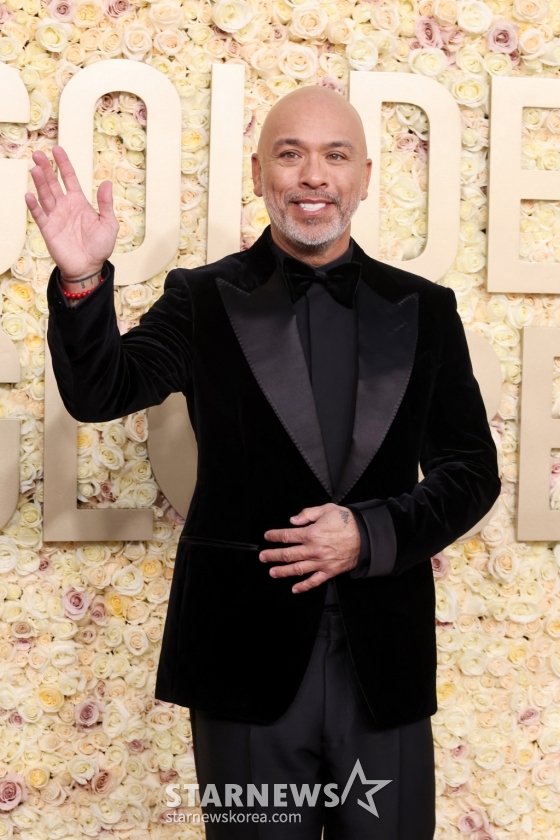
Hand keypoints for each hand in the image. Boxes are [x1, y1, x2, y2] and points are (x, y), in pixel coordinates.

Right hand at [24, 145, 118, 280]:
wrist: (89, 267)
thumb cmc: (100, 247)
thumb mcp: (109, 224)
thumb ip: (106, 204)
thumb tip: (107, 183)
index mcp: (79, 202)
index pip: (69, 178)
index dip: (63, 164)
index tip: (57, 150)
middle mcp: (65, 206)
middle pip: (53, 183)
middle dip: (46, 168)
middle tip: (38, 154)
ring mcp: (55, 217)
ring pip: (45, 195)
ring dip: (40, 182)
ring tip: (35, 169)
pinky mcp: (48, 229)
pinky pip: (39, 215)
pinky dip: (34, 206)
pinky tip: (29, 195)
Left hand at [260, 503, 360, 593]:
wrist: (366, 536)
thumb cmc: (347, 521)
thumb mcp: (326, 510)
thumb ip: (307, 514)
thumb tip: (293, 520)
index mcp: (311, 533)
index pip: (287, 536)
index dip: (275, 536)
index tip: (267, 536)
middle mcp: (313, 550)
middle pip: (288, 554)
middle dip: (273, 555)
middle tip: (263, 557)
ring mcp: (321, 562)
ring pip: (297, 569)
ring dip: (283, 571)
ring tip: (272, 572)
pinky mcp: (329, 571)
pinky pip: (314, 581)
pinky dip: (304, 586)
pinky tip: (294, 589)